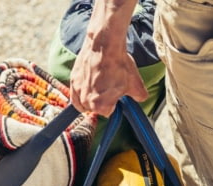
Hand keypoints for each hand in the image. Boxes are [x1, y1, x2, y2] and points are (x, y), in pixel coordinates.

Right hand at [67, 0, 147, 115]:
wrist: (105, 45)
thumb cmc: (119, 65)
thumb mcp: (136, 85)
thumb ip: (139, 96)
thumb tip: (140, 98)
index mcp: (101, 106)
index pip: (108, 113)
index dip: (114, 105)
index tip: (118, 97)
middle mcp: (86, 100)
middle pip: (94, 108)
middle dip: (101, 101)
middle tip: (110, 89)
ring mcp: (77, 89)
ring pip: (82, 102)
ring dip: (90, 98)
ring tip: (99, 88)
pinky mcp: (73, 78)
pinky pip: (74, 93)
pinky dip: (80, 92)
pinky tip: (88, 86)